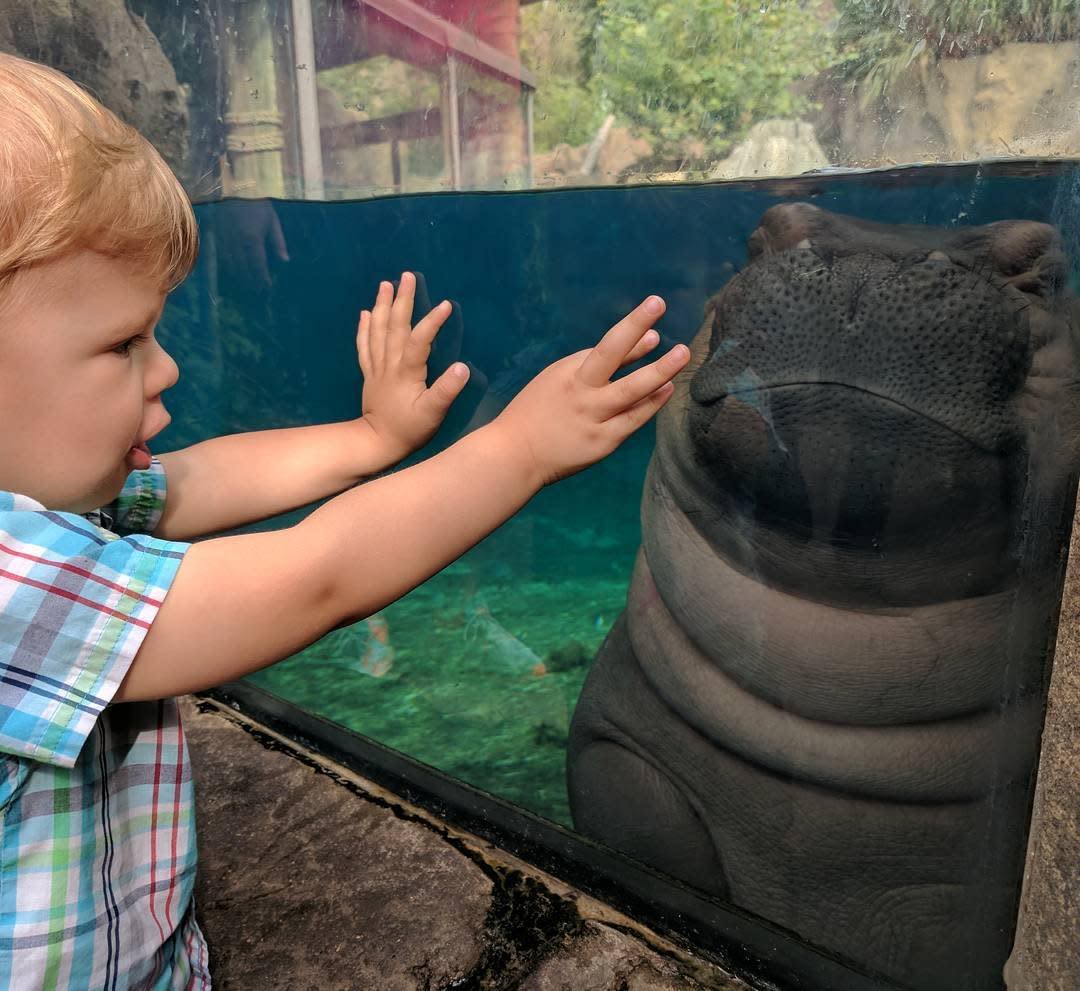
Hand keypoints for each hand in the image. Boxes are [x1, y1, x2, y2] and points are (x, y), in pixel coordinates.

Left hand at [358, 272, 469, 462]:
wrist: (377, 443)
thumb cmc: (409, 429)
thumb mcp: (433, 413)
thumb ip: (447, 390)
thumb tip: (462, 367)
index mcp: (407, 372)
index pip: (420, 340)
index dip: (432, 321)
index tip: (446, 304)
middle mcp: (389, 364)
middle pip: (395, 326)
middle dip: (402, 299)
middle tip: (407, 276)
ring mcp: (377, 367)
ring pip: (378, 331)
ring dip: (382, 306)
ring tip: (385, 284)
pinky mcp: (370, 374)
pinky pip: (364, 345)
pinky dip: (364, 328)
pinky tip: (366, 312)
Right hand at [491, 296, 688, 486]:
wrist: (514, 455)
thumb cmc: (540, 411)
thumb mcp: (562, 379)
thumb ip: (607, 363)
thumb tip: (650, 339)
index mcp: (568, 373)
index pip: (607, 345)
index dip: (633, 324)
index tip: (655, 305)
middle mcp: (580, 392)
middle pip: (610, 356)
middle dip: (635, 330)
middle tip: (661, 307)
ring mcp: (591, 418)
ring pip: (630, 392)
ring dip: (658, 371)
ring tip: (682, 353)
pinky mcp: (601, 443)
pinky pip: (633, 420)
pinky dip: (652, 404)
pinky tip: (668, 389)